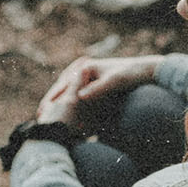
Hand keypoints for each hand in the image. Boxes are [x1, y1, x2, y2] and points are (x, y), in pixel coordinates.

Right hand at [36, 54, 161, 127]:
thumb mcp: (115, 82)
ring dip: (59, 106)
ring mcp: (89, 76)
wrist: (147, 71)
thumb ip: (97, 89)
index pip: (63, 85)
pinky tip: (68, 118)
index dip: (53, 100)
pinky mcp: (95, 85)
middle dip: (52, 103)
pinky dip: (71, 106)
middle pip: (62, 89)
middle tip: (40, 118)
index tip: (43, 113)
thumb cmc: (132, 75)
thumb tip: (79, 96)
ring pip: (68, 93)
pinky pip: (77, 96)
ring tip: (49, 120)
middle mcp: (84, 69)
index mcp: (85, 66)